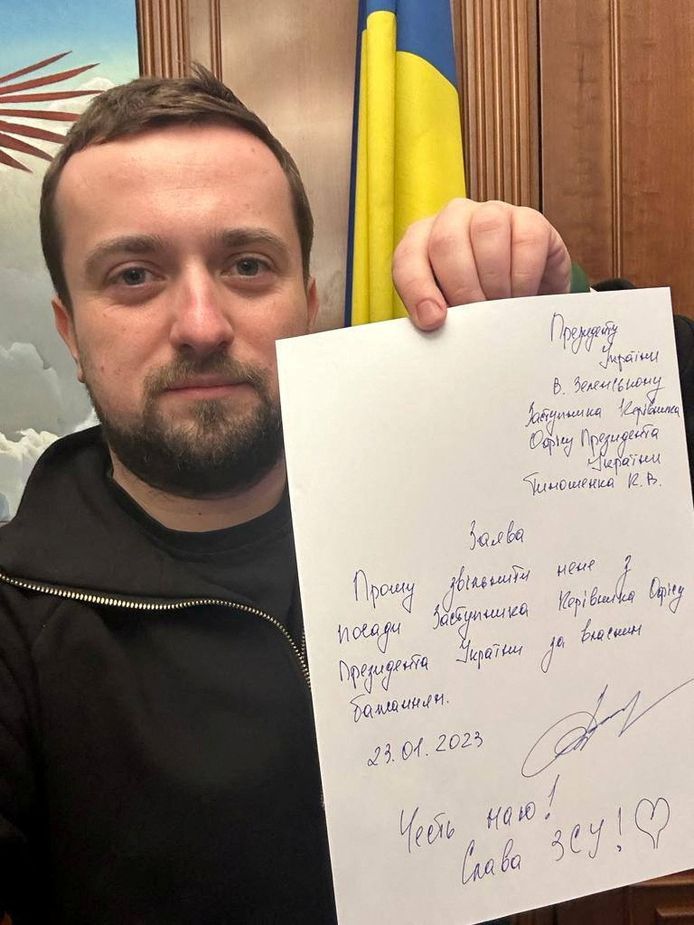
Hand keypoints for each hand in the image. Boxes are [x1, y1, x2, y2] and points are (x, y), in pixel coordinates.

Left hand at [393, 198, 571, 330]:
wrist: (526, 301)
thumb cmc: (480, 303)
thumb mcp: (451, 310)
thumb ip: (435, 314)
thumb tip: (432, 324)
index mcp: (423, 240)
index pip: (408, 257)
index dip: (418, 289)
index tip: (433, 321)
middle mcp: (453, 218)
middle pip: (445, 242)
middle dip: (461, 288)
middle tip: (475, 317)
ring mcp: (492, 213)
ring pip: (486, 229)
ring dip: (493, 279)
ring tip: (499, 307)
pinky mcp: (530, 219)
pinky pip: (526, 239)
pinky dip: (523, 275)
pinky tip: (522, 294)